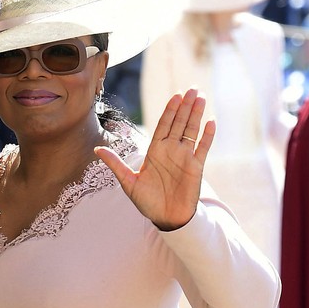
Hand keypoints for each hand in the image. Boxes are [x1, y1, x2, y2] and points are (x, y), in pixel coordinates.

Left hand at [96, 88, 215, 230]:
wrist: (166, 218)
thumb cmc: (147, 202)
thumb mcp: (128, 182)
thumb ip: (115, 164)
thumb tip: (97, 149)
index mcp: (156, 151)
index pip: (164, 125)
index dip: (170, 111)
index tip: (176, 96)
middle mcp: (171, 150)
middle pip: (179, 123)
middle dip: (185, 106)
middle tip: (192, 89)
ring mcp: (185, 157)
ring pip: (192, 131)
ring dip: (196, 115)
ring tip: (201, 98)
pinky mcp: (196, 167)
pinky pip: (203, 148)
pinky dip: (207, 136)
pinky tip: (211, 122)